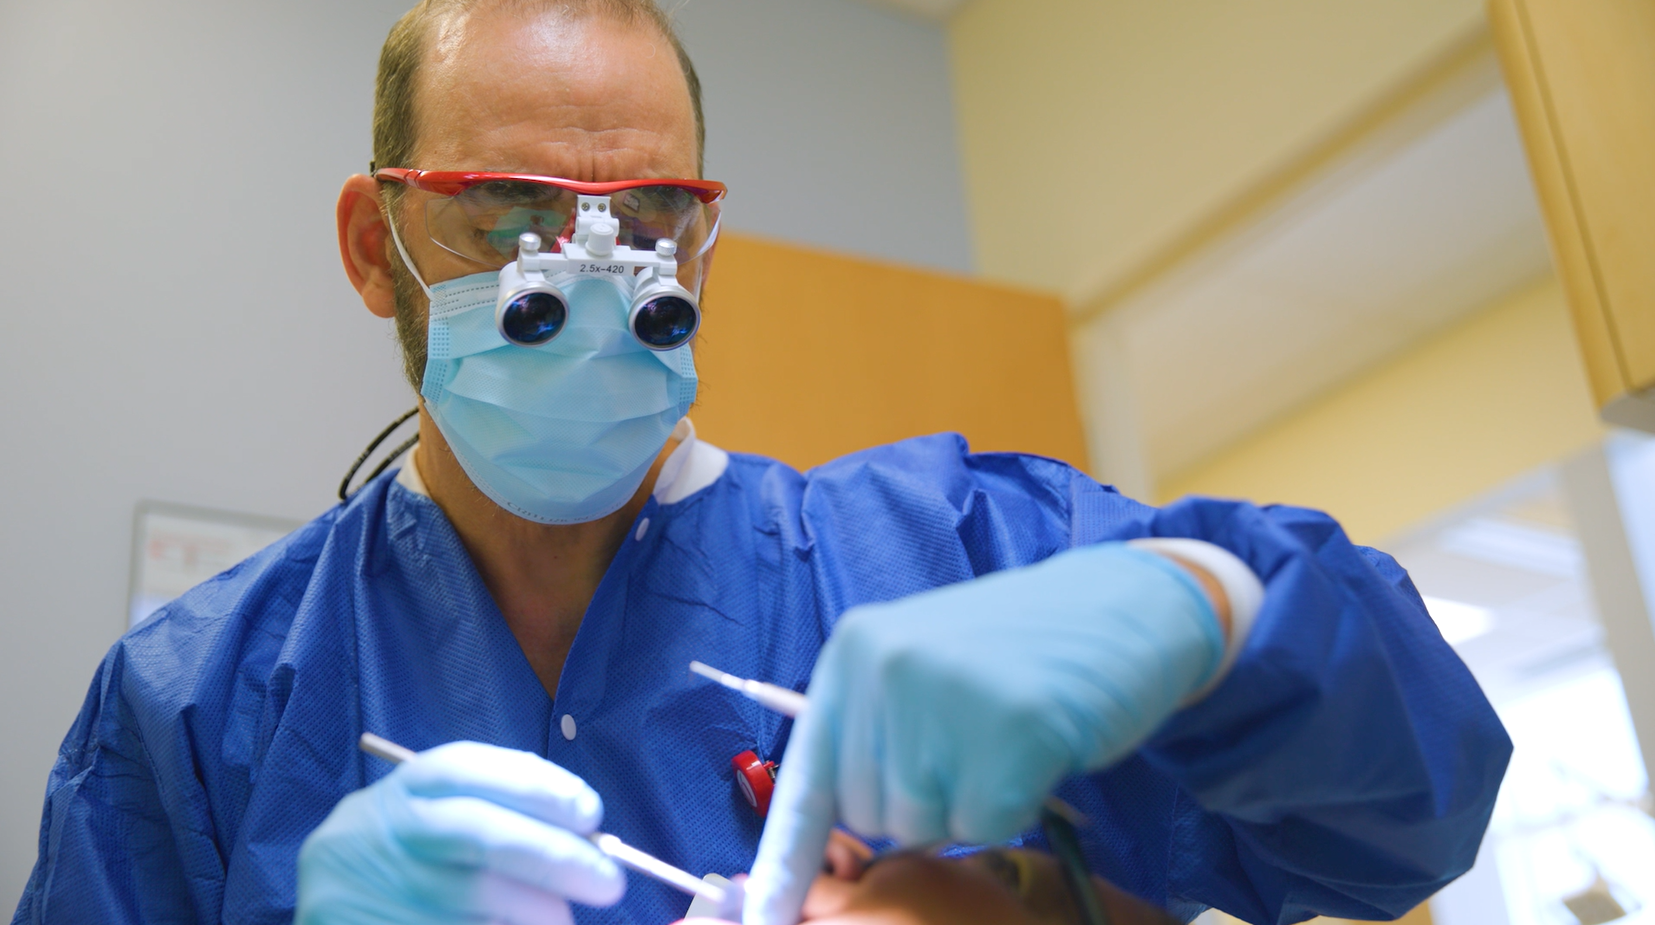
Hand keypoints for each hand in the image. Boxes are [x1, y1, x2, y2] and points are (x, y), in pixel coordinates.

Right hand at [296, 741, 623, 924]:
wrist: (332, 890)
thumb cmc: (416, 843)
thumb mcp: (443, 810)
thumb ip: (505, 810)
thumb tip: (587, 836)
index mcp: (407, 786)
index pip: (470, 770)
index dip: (536, 787)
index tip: (592, 814)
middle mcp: (387, 830)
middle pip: (478, 835)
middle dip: (554, 856)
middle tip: (610, 883)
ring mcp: (373, 885)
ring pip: (470, 898)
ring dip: (534, 910)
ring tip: (562, 920)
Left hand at [743, 543, 1224, 924]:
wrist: (1121, 605)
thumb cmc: (1020, 648)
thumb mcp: (924, 664)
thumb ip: (876, 725)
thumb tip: (842, 818)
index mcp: (854, 650)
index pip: (808, 778)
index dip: (786, 857)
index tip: (761, 914)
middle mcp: (886, 667)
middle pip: (871, 813)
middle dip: (922, 802)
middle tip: (972, 744)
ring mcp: (945, 696)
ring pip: (926, 826)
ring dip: (970, 801)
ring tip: (1004, 737)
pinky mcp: (1011, 729)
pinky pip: (987, 824)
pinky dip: (1016, 805)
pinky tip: (1038, 747)